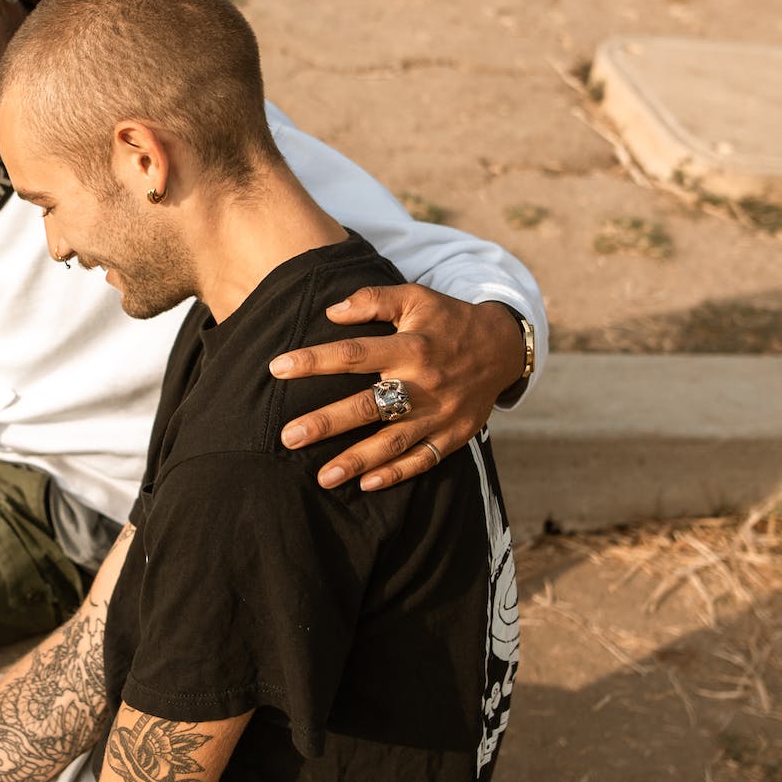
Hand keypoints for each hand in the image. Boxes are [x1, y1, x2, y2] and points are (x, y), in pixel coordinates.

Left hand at [268, 285, 523, 491]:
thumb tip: (330, 312)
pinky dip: (397, 474)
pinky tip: (366, 484)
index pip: (354, 353)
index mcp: (411, 346)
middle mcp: (425, 382)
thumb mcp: (415, 297)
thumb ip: (373, 300)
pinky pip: (424, 459)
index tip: (277, 368)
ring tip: (321, 478)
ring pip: (393, 441)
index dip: (314, 361)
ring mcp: (441, 413)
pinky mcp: (454, 435)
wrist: (504, 347)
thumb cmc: (447, 320)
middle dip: (327, 423)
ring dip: (357, 461)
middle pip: (369, 406)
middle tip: (289, 437)